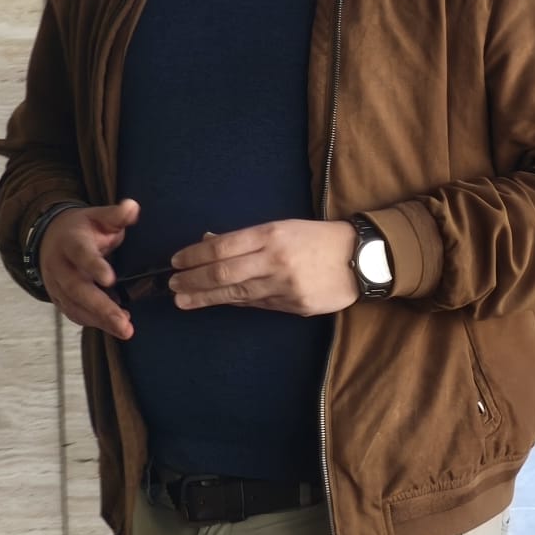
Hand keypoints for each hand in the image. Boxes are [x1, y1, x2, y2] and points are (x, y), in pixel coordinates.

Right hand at [39, 200, 140, 339]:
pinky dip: (93, 323)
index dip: (94, 266)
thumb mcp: (98, 216)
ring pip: (75, 306)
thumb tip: (132, 207)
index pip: (81, 255)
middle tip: (124, 322)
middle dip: (101, 307)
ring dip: (99, 320)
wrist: (50, 238)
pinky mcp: (59, 298)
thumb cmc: (83, 228)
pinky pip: (74, 314)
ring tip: (125, 329)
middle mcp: (60, 267)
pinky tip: (115, 327)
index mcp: (71, 243)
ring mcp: (57, 285)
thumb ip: (115, 215)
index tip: (110, 279)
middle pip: (77, 289)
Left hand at [168, 220, 359, 314]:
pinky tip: (219, 302)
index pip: (223, 246)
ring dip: (205, 297)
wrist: (362, 259)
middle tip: (172, 285)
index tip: (176, 262)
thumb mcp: (283, 228)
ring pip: (237, 294)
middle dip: (193, 280)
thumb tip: (209, 242)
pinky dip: (236, 303)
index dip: (195, 256)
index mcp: (273, 234)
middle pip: (224, 273)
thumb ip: (247, 238)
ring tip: (183, 300)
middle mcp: (276, 260)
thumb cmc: (318, 239)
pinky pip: (258, 305)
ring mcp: (286, 285)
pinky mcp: (296, 305)